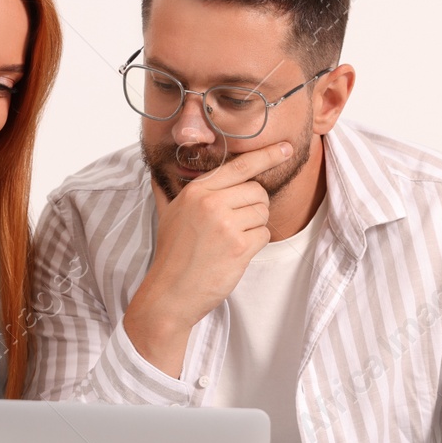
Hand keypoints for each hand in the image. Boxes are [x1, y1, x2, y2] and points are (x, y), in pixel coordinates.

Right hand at [123, 140, 292, 376]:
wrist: (169, 294)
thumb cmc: (171, 256)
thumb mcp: (168, 216)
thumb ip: (168, 192)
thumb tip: (155, 174)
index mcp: (196, 191)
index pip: (240, 166)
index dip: (267, 155)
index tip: (286, 149)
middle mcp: (211, 203)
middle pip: (257, 191)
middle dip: (254, 208)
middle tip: (236, 226)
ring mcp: (225, 225)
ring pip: (263, 213)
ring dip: (254, 228)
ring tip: (231, 242)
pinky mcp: (238, 247)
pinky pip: (264, 235)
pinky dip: (254, 245)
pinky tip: (234, 255)